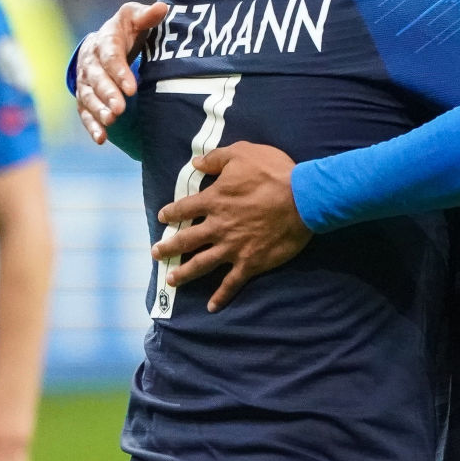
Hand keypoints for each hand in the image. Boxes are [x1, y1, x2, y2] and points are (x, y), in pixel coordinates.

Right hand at [75, 1, 169, 144]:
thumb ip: (147, 16)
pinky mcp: (85, 96)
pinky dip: (91, 125)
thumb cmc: (127, 30)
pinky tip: (101, 138)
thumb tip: (162, 8)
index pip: (110, 56)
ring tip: (111, 121)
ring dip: (98, 110)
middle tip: (119, 109)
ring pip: (88, 96)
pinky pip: (84, 111)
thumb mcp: (135, 18)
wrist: (105, 41)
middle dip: (107, 94)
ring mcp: (85, 80)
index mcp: (105, 40)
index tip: (131, 88)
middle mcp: (91, 61)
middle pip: (96, 79)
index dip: (118, 71)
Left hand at [151, 141, 308, 311]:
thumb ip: (216, 158)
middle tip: (156, 253)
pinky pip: (231, 283)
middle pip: (185, 240)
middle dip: (168, 247)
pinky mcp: (250, 262)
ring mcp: (232, 248)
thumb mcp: (242, 153)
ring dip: (184, 273)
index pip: (184, 209)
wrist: (303, 198)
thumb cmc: (274, 173)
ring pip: (201, 264)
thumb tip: (195, 163)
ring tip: (171, 279)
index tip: (163, 218)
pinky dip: (221, 296)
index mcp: (214, 201)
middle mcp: (217, 227)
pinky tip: (211, 307)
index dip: (171, 213)